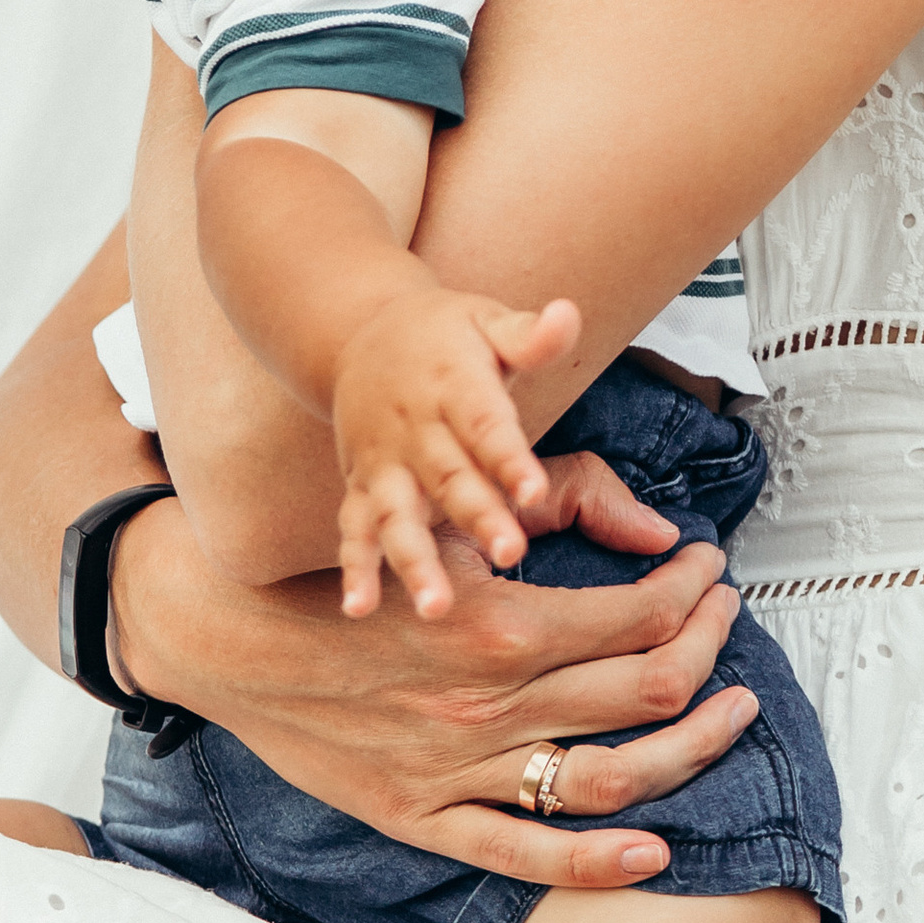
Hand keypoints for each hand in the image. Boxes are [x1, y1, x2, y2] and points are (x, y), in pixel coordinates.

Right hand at [111, 456, 753, 887]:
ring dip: (689, 745)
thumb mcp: (435, 525)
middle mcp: (489, 704)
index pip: (639, 616)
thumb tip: (641, 523)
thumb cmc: (336, 575)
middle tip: (725, 619)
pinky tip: (655, 849)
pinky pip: (525, 857)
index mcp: (497, 623)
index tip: (707, 568)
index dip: (693, 591)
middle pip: (645, 690)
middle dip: (708, 649)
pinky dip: (597, 861)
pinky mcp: (423, 818)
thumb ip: (541, 514)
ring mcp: (459, 771)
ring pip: (610, 776)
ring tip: (731, 714)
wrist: (225, 638)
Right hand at [332, 286, 581, 619]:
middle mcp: (415, 428)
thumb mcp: (487, 320)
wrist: (359, 332)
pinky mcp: (361, 485)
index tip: (534, 492)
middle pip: (449, 477)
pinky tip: (360, 609)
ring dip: (414, 560)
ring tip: (436, 606)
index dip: (508, 458)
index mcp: (453, 384)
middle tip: (511, 555)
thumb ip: (529, 334)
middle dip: (477, 517)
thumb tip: (569, 313)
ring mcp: (384, 461)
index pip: (485, 424)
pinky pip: (354, 528)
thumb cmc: (446, 334)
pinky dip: (354, 568)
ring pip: (398, 514)